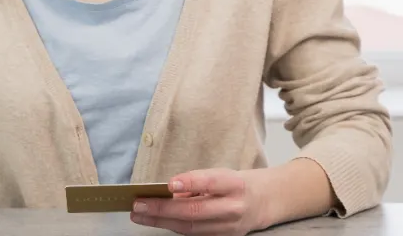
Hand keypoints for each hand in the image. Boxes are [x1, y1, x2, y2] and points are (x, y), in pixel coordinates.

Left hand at [129, 168, 268, 234]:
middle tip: (139, 205)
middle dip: (163, 209)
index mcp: (234, 184)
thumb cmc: (234, 184)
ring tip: (140, 214)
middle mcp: (233, 207)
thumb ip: (196, 181)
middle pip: (196, 211)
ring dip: (162, 221)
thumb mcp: (220, 174)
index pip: (211, 182)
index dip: (191, 182)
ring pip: (191, 227)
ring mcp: (229, 227)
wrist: (263, 202)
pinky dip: (173, 227)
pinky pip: (194, 234)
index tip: (170, 184)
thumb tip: (168, 192)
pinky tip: (156, 220)